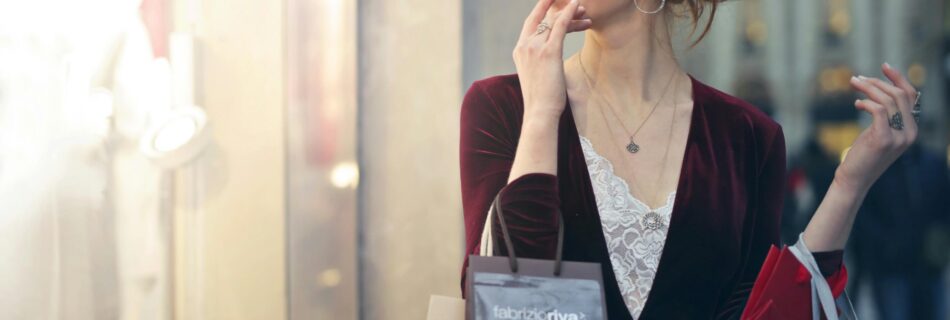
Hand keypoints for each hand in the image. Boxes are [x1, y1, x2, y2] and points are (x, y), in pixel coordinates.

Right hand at [513, 0, 590, 123]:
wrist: (539, 112)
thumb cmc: (542, 98)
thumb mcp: (537, 74)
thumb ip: (540, 60)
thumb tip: (551, 57)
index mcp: (520, 50)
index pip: (530, 22)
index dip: (541, 9)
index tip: (554, 2)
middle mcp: (525, 45)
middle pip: (542, 17)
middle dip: (556, 6)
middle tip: (573, 3)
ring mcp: (535, 48)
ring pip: (553, 20)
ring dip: (569, 11)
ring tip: (583, 10)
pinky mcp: (549, 52)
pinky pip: (560, 26)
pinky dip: (569, 13)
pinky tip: (577, 5)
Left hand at [836, 63, 919, 191]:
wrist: (854, 179)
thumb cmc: (863, 155)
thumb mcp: (879, 132)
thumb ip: (886, 116)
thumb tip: (878, 90)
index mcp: (912, 129)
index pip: (910, 96)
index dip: (898, 78)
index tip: (884, 66)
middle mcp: (910, 133)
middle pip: (899, 95)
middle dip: (877, 82)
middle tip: (856, 79)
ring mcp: (898, 137)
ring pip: (887, 100)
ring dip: (868, 88)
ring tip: (853, 84)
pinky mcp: (883, 139)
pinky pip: (878, 111)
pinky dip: (866, 103)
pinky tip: (856, 104)